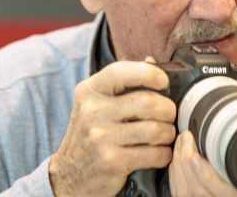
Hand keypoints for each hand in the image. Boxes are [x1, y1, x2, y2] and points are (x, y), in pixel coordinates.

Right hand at [48, 60, 176, 196]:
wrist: (68, 175)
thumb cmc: (89, 134)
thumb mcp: (96, 103)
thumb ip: (122, 83)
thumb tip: (151, 61)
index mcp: (89, 90)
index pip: (121, 71)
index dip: (149, 74)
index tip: (163, 82)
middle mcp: (92, 111)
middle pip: (147, 102)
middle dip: (167, 109)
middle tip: (169, 114)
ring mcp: (100, 137)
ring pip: (155, 129)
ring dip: (168, 133)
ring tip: (165, 134)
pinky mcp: (111, 162)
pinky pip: (154, 154)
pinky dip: (164, 154)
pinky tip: (159, 152)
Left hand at [169, 131, 236, 196]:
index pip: (224, 194)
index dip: (206, 176)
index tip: (196, 155)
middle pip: (195, 194)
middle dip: (184, 162)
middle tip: (186, 137)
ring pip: (184, 194)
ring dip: (177, 166)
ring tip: (182, 142)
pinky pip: (180, 195)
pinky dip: (175, 175)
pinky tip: (178, 158)